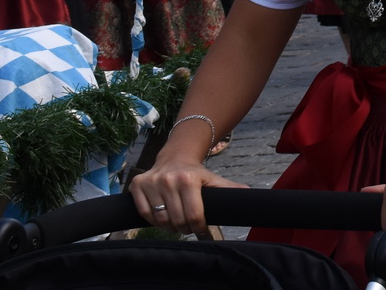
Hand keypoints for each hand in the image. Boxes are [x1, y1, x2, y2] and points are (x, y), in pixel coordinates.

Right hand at [129, 157, 246, 235]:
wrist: (174, 157)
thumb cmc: (195, 173)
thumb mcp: (212, 179)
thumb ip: (228, 188)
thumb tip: (248, 194)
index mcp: (189, 180)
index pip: (193, 215)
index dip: (198, 227)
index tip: (200, 229)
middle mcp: (168, 180)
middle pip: (177, 220)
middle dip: (184, 228)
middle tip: (188, 227)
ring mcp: (151, 183)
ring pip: (160, 219)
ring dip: (169, 227)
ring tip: (176, 223)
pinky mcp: (137, 185)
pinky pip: (144, 213)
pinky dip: (153, 221)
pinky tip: (162, 218)